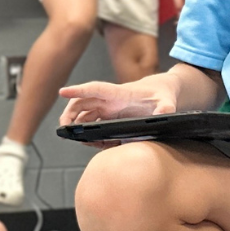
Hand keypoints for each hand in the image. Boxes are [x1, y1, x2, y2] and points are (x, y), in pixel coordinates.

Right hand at [58, 79, 176, 129]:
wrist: (161, 92)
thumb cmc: (162, 94)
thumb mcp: (167, 100)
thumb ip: (166, 107)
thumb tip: (164, 113)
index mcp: (120, 93)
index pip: (95, 89)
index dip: (78, 89)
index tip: (62, 92)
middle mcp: (110, 100)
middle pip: (82, 102)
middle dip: (69, 113)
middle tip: (63, 128)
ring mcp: (108, 108)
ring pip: (83, 113)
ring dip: (75, 123)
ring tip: (74, 137)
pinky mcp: (109, 116)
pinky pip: (92, 122)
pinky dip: (87, 131)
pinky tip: (89, 141)